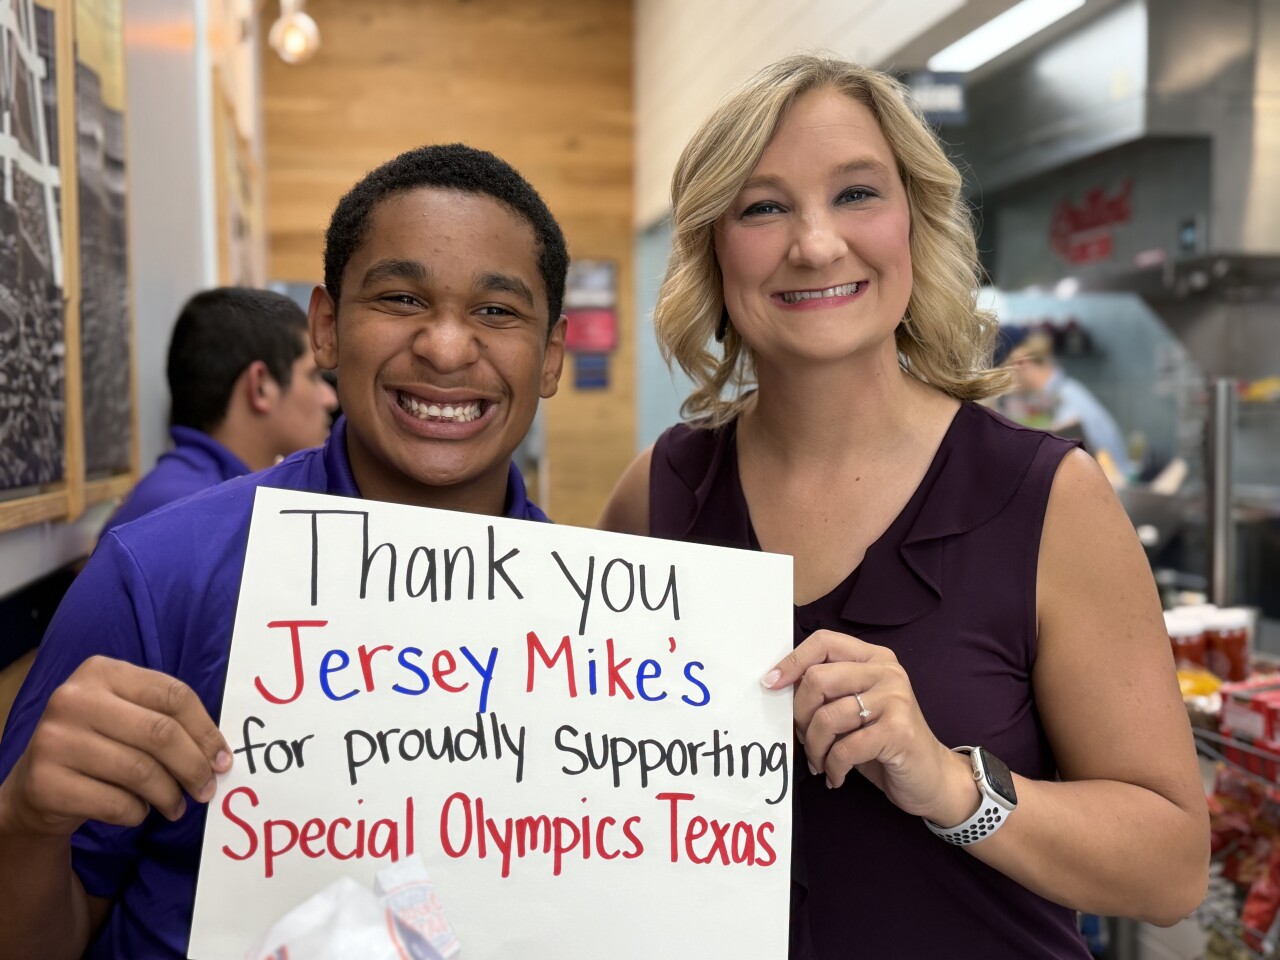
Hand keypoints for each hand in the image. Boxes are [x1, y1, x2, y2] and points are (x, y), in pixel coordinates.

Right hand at [0, 656, 231, 838]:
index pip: (173, 695)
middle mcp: (74, 699)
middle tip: (207, 788)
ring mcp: (55, 740)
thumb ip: (168, 721)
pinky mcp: (45, 782)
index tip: (223, 759)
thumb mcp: (127, 716)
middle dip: (194, 766)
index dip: (206, 730)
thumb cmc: (98, 745)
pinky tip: (138, 811)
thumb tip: (220, 755)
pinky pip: (115, 803)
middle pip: (161, 733)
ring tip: (176, 806)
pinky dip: (138, 812)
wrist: (37, 785)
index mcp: (102, 672)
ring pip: (140, 771)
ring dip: (169, 795)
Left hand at [763, 630, 976, 824]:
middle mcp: (886, 672)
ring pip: (827, 717)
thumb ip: (827, 692)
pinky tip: (836, 775)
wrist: (931, 778)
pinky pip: (844, 748)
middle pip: (817, 679)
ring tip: (820, 762)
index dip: (792, 661)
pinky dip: (832, 767)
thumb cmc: (883, 743)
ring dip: (814, 748)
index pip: (824, 641)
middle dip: (799, 715)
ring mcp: (895, 700)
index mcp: (873, 658)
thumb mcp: (854, 708)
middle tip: (804, 738)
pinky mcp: (898, 732)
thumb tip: (778, 687)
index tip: (770, 684)